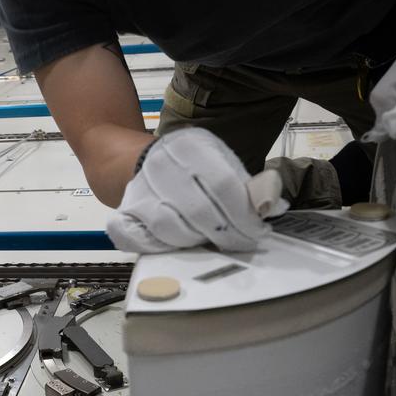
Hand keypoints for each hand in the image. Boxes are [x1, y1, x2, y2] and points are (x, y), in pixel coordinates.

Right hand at [105, 128, 288, 253]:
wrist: (137, 160)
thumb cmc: (189, 166)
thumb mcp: (221, 161)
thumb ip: (246, 185)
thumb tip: (273, 207)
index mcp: (190, 147)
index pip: (224, 186)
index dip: (245, 215)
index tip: (258, 231)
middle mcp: (161, 165)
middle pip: (200, 212)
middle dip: (228, 236)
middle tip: (242, 244)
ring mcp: (138, 189)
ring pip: (172, 230)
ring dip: (198, 243)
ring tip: (211, 241)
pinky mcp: (123, 211)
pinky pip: (136, 238)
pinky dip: (156, 247)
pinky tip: (175, 247)